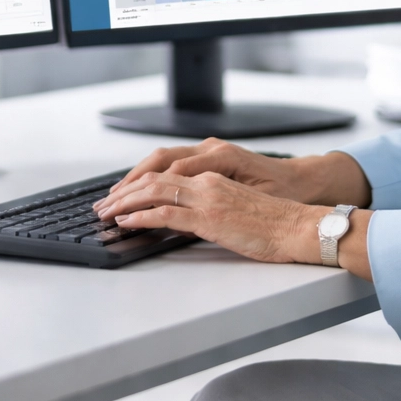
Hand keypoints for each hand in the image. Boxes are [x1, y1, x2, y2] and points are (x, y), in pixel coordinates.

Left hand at [97, 169, 324, 263]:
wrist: (298, 226)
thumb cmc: (274, 223)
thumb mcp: (235, 208)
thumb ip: (209, 208)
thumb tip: (182, 219)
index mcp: (213, 176)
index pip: (165, 174)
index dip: (137, 183)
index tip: (119, 196)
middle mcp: (206, 181)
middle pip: (153, 178)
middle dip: (123, 191)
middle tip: (103, 205)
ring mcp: (207, 198)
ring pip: (154, 192)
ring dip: (124, 202)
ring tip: (106, 213)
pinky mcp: (209, 217)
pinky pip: (166, 213)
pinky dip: (141, 216)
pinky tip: (126, 222)